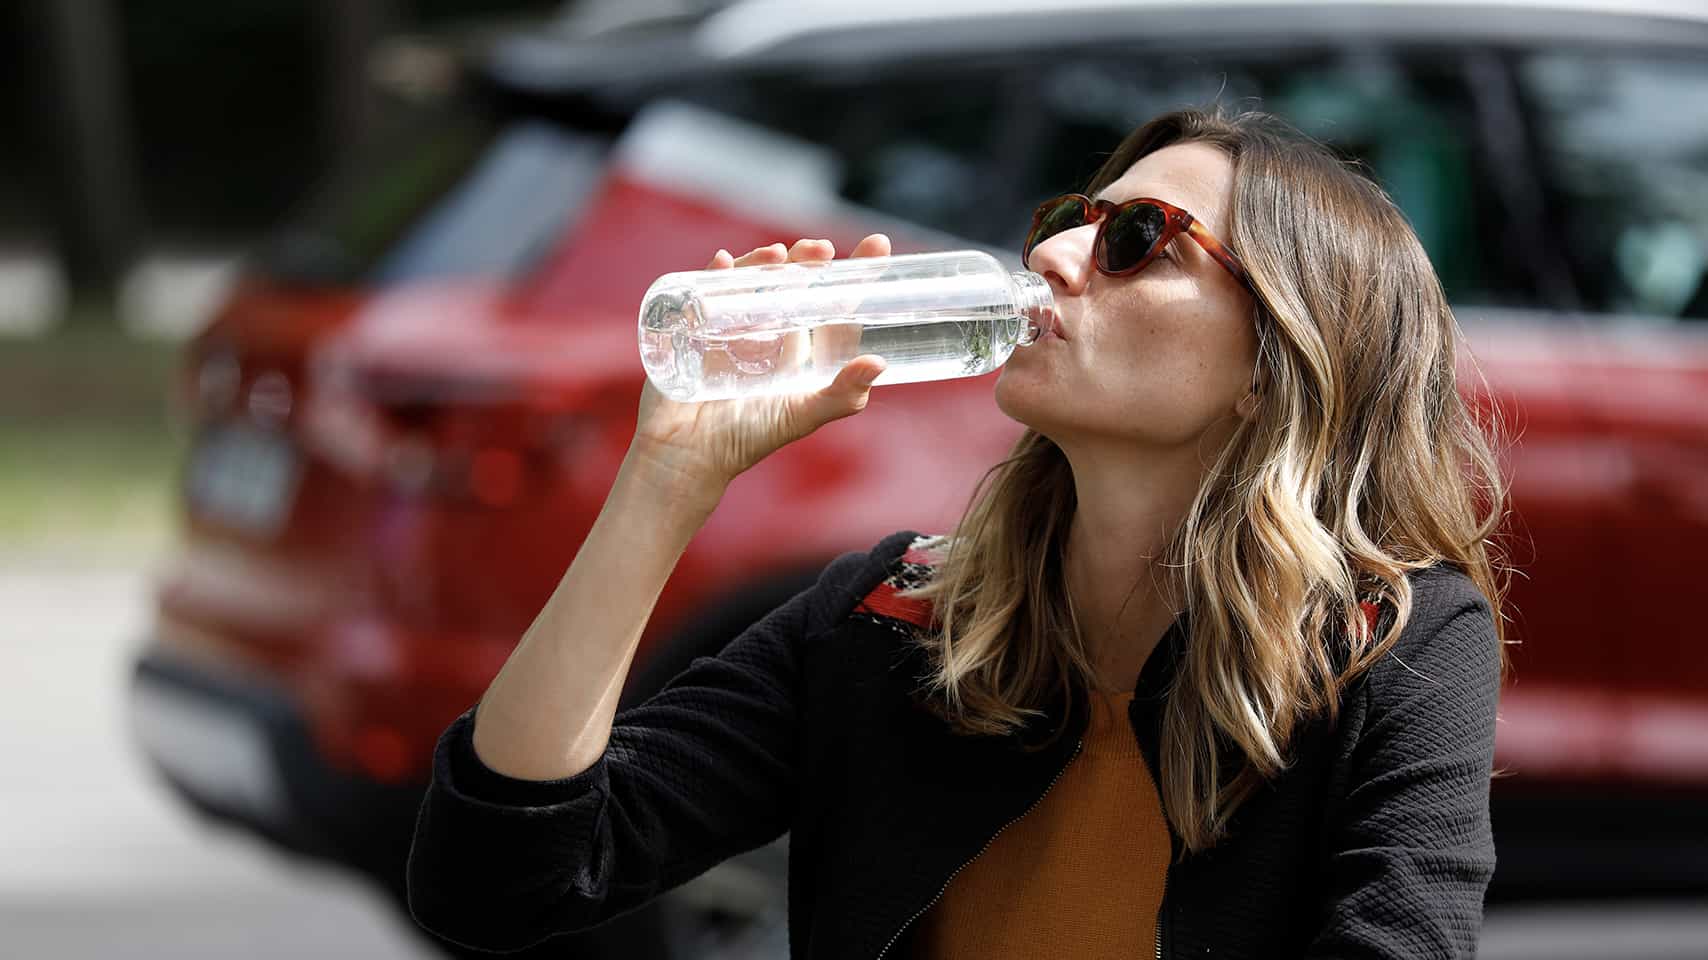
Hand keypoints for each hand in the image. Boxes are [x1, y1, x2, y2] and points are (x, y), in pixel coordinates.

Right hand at [625, 234, 891, 504]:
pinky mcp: (695, 326)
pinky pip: (704, 291)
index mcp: (798, 348)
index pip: (832, 304)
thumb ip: (841, 396)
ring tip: (780, 255)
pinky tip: (723, 263)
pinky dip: (712, 274)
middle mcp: (767, 331)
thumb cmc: (746, 438)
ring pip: (752, 280)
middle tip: (822, 249)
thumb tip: (879, 363)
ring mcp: (730, 325)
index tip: (877, 244)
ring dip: (765, 262)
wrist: (687, 454)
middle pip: (793, 283)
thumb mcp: (800, 416)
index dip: (854, 275)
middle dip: (809, 261)